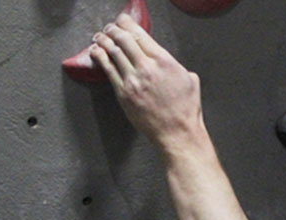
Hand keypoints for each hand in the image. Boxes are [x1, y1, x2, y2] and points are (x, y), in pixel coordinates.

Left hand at [90, 12, 204, 152]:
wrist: (178, 132)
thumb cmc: (185, 110)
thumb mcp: (190, 80)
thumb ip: (175, 66)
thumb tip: (167, 63)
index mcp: (164, 61)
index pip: (140, 34)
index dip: (127, 24)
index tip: (122, 20)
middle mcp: (147, 67)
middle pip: (123, 40)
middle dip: (113, 30)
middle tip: (109, 28)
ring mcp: (133, 81)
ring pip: (113, 53)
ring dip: (103, 41)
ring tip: (98, 37)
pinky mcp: (124, 94)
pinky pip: (108, 71)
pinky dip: (100, 58)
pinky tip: (96, 53)